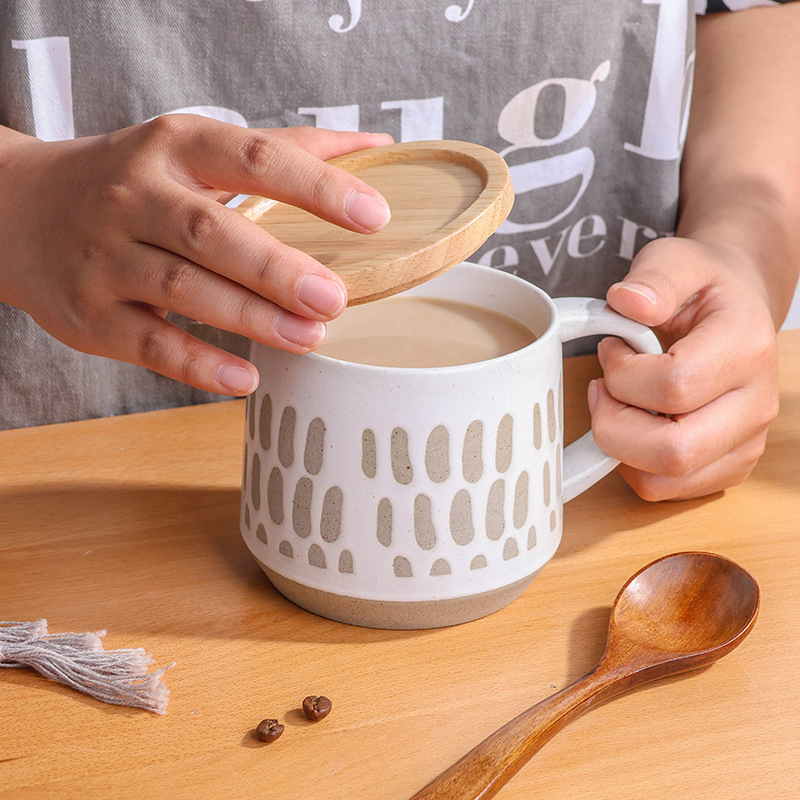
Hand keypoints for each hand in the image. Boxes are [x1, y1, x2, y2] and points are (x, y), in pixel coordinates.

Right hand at [0, 116, 392, 394]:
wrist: (21, 210)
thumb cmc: (133, 182)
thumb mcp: (194, 149)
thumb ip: (284, 150)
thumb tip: (374, 145)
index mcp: (174, 148)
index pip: (252, 158)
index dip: (316, 186)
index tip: (374, 215)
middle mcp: (135, 197)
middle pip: (211, 231)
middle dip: (277, 268)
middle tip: (335, 298)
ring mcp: (108, 258)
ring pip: (183, 289)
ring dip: (251, 317)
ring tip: (310, 336)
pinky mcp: (93, 315)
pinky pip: (151, 344)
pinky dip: (200, 364)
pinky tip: (246, 376)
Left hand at [588, 236, 778, 500]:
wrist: (736, 310)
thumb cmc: (702, 288)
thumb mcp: (678, 260)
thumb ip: (654, 277)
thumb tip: (628, 302)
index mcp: (746, 348)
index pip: (674, 387)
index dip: (623, 373)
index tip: (611, 350)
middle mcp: (756, 404)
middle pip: (672, 450)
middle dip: (613, 422)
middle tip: (603, 387)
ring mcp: (745, 442)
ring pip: (664, 478)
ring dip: (619, 445)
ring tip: (617, 404)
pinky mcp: (727, 466)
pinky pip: (664, 489)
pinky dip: (632, 464)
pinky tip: (634, 425)